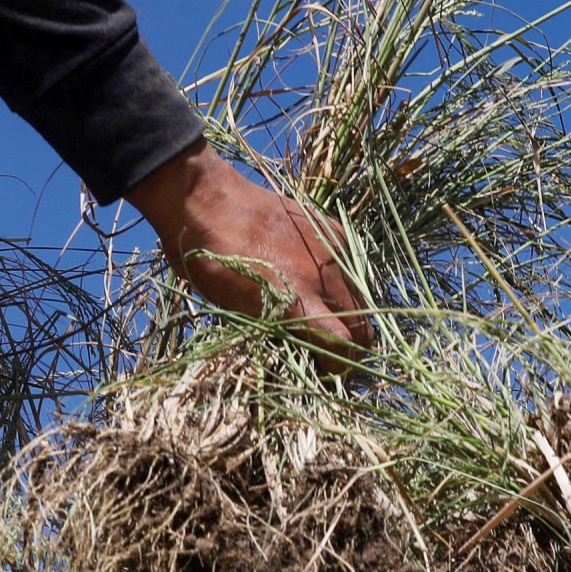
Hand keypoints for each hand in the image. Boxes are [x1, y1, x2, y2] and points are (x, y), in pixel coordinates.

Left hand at [126, 140, 372, 365]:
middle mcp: (322, 278)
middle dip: (351, 347)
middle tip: (328, 350)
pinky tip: (318, 281)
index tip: (326, 371)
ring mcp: (332, 251)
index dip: (339, 368)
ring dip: (350, 315)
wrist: (206, 200)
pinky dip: (344, 282)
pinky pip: (353, 267)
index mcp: (294, 302)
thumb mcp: (235, 309)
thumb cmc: (208, 261)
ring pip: (364, 299)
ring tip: (323, 315)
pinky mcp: (333, 230)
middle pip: (364, 328)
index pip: (343, 349)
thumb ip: (278, 330)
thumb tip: (302, 351)